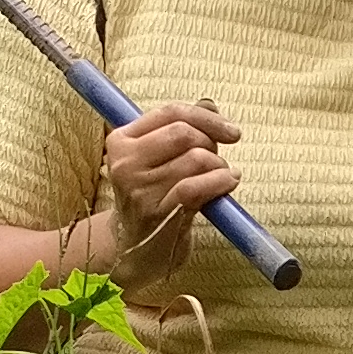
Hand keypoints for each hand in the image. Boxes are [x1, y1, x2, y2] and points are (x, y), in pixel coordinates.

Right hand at [99, 100, 240, 283]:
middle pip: (184, 133)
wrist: (136, 247)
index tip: (231, 131)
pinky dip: (221, 182)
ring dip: (219, 167)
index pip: (170, 113)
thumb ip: (180, 128)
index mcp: (121, 141)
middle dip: (211, 144)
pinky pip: (198, 187)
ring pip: (197, 159)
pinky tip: (227, 184)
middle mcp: (125, 163)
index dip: (206, 117)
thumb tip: (209, 105)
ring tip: (217, 179)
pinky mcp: (158, 213)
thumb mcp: (158, 159)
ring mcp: (140, 190)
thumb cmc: (153, 197)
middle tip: (216, 161)